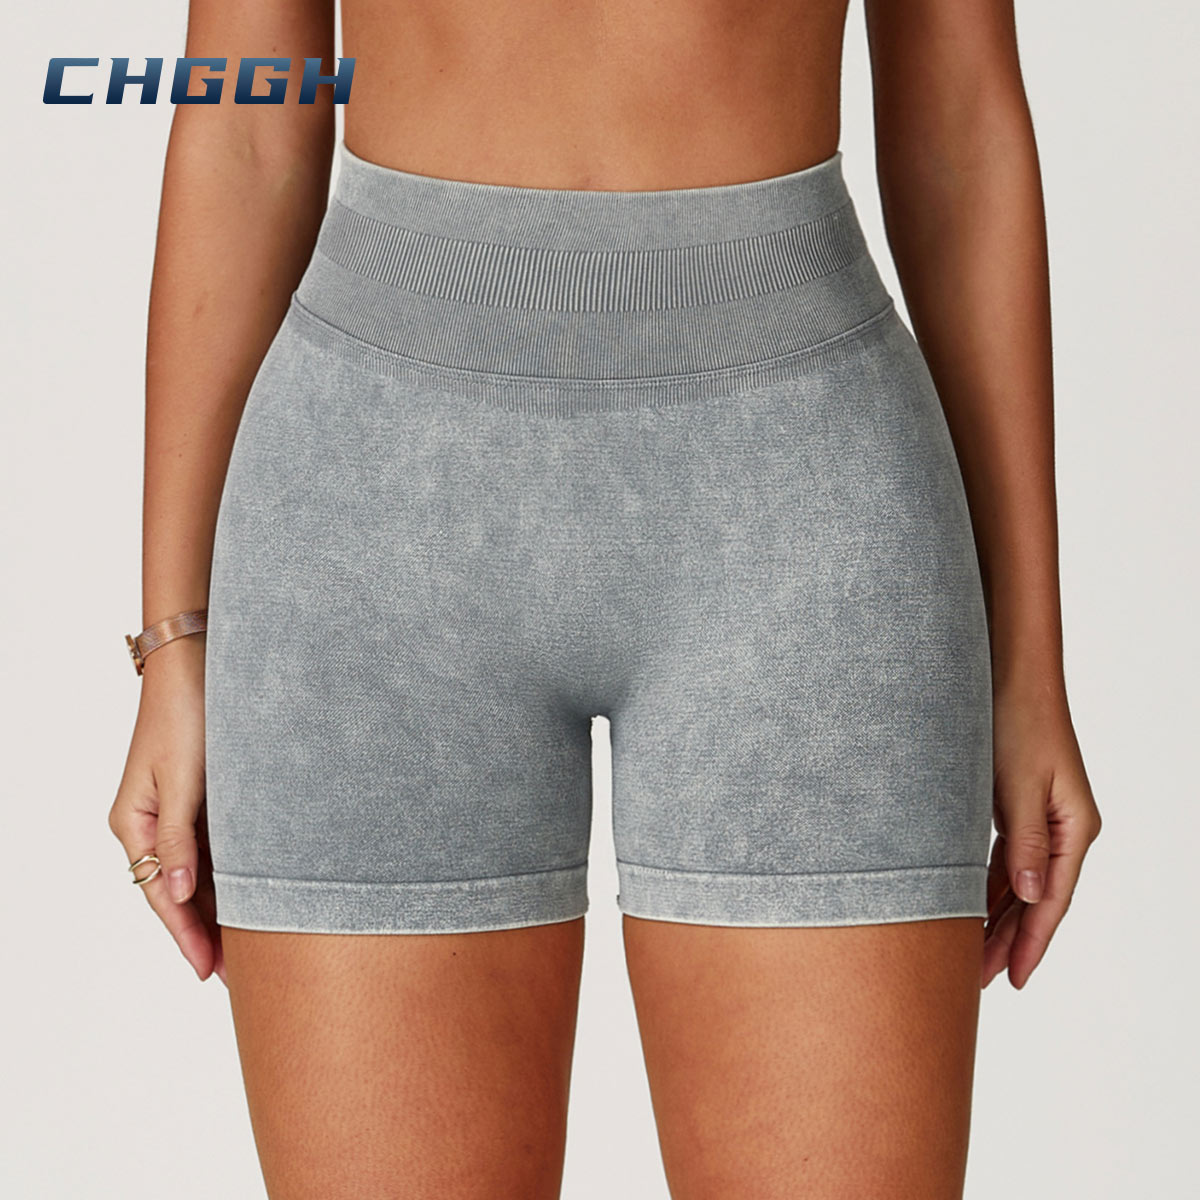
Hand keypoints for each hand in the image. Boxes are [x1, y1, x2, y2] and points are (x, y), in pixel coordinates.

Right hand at [108, 635, 224, 983]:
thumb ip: (180, 838)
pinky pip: (213, 849)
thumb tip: (177, 896)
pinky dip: (228, 876)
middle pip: (177, 892)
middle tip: (239, 975)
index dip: (186, 935)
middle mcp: (152, 823)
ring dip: (219, 908)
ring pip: (198, 874)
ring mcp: (176, 812)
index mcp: (134, 822)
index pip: (160, 894)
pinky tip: (250, 896)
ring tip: (251, 947)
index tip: (210, 971)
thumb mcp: (182, 778)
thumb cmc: (185, 712)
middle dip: (205, 932)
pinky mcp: (201, 798)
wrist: (197, 662)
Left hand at [982, 675, 1100, 988]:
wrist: (1012, 675)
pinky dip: (989, 886)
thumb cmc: (1018, 721)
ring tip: (971, 955)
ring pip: (1018, 882)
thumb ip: (1025, 841)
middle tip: (980, 980)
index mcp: (1075, 828)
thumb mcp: (1019, 785)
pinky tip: (971, 908)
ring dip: (996, 917)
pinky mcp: (1018, 806)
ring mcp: (1042, 819)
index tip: (1014, 979)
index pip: (1052, 900)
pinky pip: (1005, 860)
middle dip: (1009, 940)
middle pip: (1036, 899)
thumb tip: (1030, 895)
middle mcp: (1063, 829)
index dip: (1032, 943)